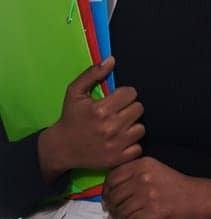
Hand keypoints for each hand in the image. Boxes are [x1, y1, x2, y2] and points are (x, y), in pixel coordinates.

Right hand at [36, 58, 143, 179]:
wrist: (60, 148)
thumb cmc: (70, 118)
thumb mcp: (75, 92)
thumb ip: (92, 74)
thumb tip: (111, 60)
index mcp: (101, 110)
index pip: (131, 93)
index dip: (124, 94)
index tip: (116, 99)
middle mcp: (110, 127)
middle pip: (139, 109)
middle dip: (129, 108)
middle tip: (117, 113)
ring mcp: (116, 144)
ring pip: (141, 127)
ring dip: (132, 126)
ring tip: (118, 126)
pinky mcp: (118, 158)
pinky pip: (139, 146)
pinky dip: (131, 144)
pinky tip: (119, 140)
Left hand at [102, 157, 210, 218]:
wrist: (203, 198)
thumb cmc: (178, 186)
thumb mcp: (156, 171)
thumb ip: (134, 176)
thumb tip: (108, 197)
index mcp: (143, 164)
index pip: (112, 178)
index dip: (107, 191)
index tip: (110, 199)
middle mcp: (144, 177)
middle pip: (114, 196)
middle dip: (112, 208)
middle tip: (116, 213)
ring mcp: (149, 195)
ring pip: (120, 211)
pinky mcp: (154, 212)